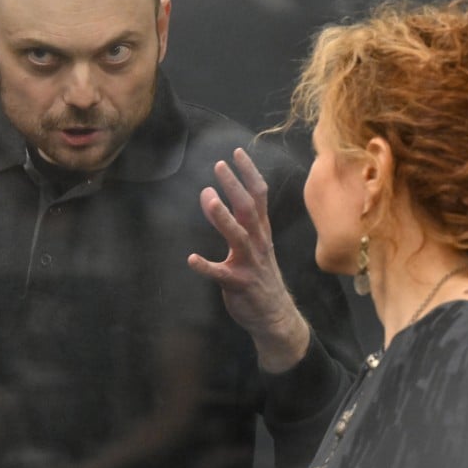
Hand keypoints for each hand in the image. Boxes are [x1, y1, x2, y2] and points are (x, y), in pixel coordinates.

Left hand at [187, 148, 309, 371]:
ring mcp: (250, 263)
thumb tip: (210, 195)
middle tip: (220, 165)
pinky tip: (192, 259)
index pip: (258, 195)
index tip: (236, 152)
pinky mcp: (238, 284)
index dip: (249, 173)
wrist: (275, 316)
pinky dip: (206, 266)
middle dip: (234, 186)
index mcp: (261, 231)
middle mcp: (258, 243)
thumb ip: (232, 220)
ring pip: (238, 237)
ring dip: (222, 218)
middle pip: (248, 209)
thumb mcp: (251, 244)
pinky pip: (221, 274)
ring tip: (209, 199)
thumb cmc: (260, 275)